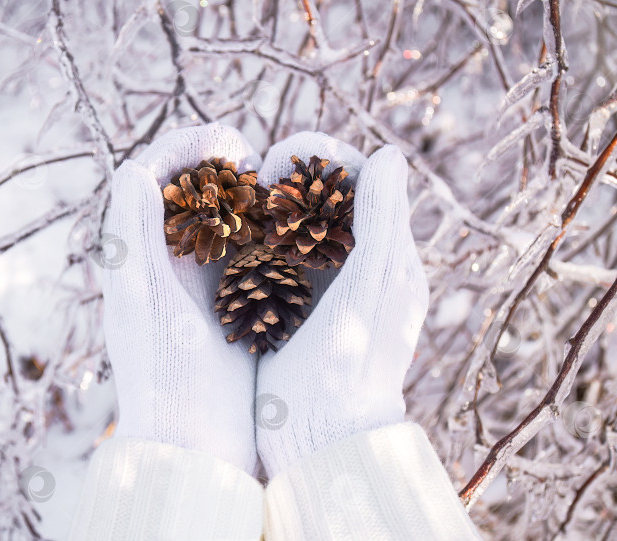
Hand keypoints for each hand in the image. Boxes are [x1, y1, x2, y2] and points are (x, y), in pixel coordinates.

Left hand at [101, 124, 261, 473]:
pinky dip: (277, 233)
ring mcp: (204, 283)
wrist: (191, 441)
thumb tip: (135, 167)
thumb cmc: (161, 374)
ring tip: (288, 186)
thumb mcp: (145, 299)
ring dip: (257, 195)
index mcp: (140, 253)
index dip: (187, 146)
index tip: (229, 142)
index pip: (154, 174)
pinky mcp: (235, 304)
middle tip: (264, 160)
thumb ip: (135, 234)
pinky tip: (303, 231)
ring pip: (230, 217)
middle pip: (195, 190)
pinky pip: (256, 252)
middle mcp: (168, 261)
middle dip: (228, 165)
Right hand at [254, 133, 429, 477]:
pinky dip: (255, 242)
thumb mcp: (371, 286)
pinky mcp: (296, 307)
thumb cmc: (353, 365)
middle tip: (250, 179)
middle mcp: (360, 265)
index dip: (322, 157)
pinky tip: (229, 240)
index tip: (280, 160)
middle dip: (289, 179)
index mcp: (387, 253)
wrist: (327, 439)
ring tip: (236, 205)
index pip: (360, 180)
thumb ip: (382, 219)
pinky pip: (277, 258)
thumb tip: (387, 152)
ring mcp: (326, 287)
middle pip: (326, 197)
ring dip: (268, 208)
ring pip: (297, 225)